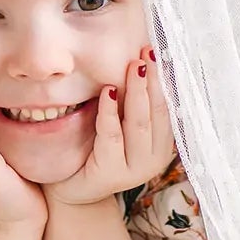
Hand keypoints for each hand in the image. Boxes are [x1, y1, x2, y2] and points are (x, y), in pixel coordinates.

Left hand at [43, 47, 173, 209]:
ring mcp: (135, 169)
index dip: (164, 79)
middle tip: (146, 52)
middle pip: (157, 112)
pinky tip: (108, 92)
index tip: (159, 51)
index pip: (168, 107)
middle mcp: (155, 158)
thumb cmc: (98, 147)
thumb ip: (132, 102)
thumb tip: (141, 58)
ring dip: (136, 92)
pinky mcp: (112, 174)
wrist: (72, 187)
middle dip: (152, 80)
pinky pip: (112, 136)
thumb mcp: (120, 122)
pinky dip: (110, 112)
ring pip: (139, 123)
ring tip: (134, 66)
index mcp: (162, 144)